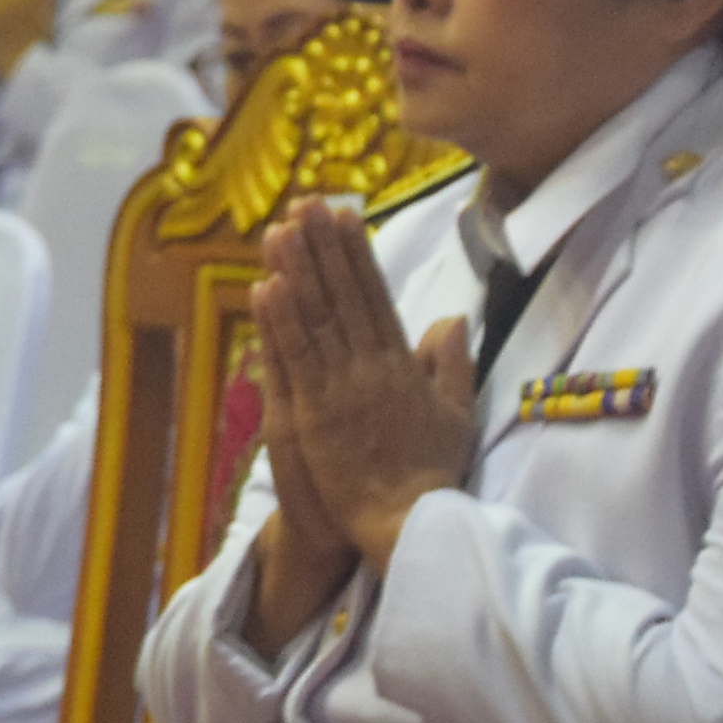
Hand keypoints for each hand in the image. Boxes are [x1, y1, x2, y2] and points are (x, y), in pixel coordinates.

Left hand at [249, 199, 473, 611]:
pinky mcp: (313, 414)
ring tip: (281, 228)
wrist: (409, 521)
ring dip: (297, 270)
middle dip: (324, 246)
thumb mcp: (456, 412)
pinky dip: (280, 321)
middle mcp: (371, 367)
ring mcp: (340, 389)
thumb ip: (452, 362)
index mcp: (403, 365)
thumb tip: (452, 317)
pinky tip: (266, 286)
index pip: (376, 296)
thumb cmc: (430, 474)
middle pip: (343, 295)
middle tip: (308, 201)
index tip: (346, 215)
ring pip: (315, 318)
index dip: (358, 253)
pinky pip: (293, 359)